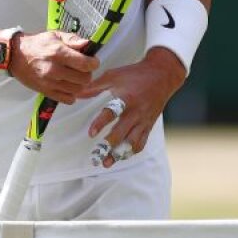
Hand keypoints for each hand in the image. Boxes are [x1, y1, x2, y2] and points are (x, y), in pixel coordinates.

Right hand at [6, 30, 98, 103]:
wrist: (15, 56)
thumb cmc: (38, 44)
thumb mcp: (55, 36)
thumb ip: (73, 40)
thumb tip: (88, 45)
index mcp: (59, 53)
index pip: (85, 64)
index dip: (93, 63)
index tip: (92, 61)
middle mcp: (55, 70)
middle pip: (84, 79)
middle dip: (87, 73)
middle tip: (82, 69)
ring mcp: (50, 83)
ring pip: (78, 90)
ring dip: (80, 84)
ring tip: (75, 77)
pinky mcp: (46, 92)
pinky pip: (68, 99)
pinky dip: (72, 94)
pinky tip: (68, 86)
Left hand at [79, 48, 185, 167]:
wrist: (161, 75)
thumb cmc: (134, 74)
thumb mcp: (113, 76)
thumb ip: (94, 86)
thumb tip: (76, 93)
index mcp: (126, 98)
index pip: (112, 112)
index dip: (101, 123)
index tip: (91, 134)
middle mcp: (136, 112)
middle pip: (122, 132)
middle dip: (108, 146)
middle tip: (96, 157)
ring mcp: (144, 120)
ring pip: (132, 142)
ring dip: (119, 154)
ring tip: (106, 163)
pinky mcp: (149, 125)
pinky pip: (141, 142)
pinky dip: (131, 151)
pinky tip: (121, 157)